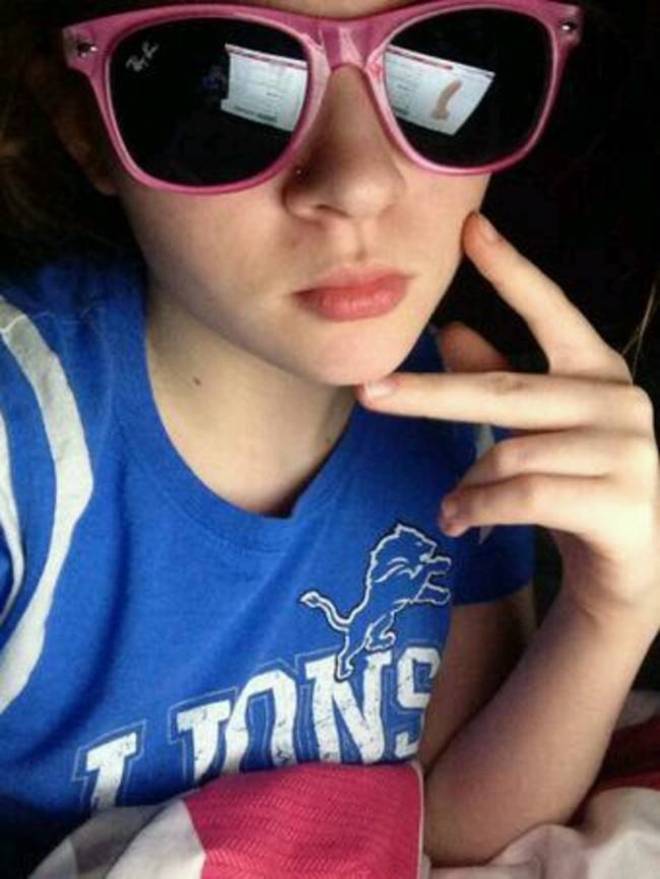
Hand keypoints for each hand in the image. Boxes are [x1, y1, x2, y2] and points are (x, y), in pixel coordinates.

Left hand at [357, 213, 659, 626]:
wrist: (627, 567)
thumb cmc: (576, 486)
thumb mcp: (535, 429)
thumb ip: (500, 380)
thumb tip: (450, 330)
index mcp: (596, 372)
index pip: (550, 311)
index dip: (510, 270)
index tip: (470, 228)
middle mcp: (620, 401)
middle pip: (503, 391)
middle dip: (430, 394)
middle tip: (371, 392)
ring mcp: (629, 452)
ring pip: (510, 455)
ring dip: (467, 485)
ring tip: (451, 508)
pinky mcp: (624, 504)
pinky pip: (524, 498)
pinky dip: (480, 510)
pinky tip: (461, 521)